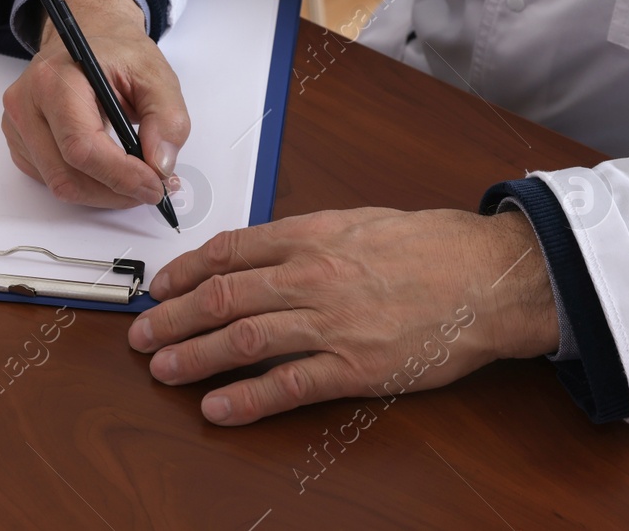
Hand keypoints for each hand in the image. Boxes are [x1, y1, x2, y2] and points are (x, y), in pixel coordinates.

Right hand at [0, 0, 188, 207]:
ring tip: (137, 177)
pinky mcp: (21, 143)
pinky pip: (52, 181)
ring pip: (60, 184)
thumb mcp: (156, 75)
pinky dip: (87, 185)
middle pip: (67, 175)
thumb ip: (167, 119)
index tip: (155, 185)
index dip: (121, 176)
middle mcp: (26, 103)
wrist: (89, 38)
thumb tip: (161, 166)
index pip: (81, 146)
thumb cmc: (117, 54)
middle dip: (116, 191)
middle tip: (154, 187)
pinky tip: (109, 168)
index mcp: (54, 80)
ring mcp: (17, 126)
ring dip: (103, 193)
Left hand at [127, 208, 559, 424]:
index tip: (159, 288)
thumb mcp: (356, 221)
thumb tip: (253, 251)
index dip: (183, 272)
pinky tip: (216, 407)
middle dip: (172, 318)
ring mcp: (332, 324)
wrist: (489, 277)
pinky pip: (288, 385)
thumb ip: (302, 236)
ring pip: (243, 339)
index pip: (227, 252)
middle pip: (222, 297)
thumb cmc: (428, 245)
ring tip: (161, 369)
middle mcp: (312, 276)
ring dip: (193, 357)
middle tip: (140, 334)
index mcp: (310, 235)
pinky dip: (246, 398)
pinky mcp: (355, 368)